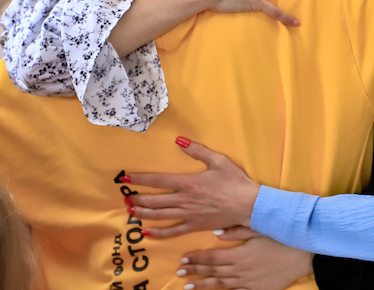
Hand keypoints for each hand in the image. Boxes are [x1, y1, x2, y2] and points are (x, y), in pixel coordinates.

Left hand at [128, 140, 259, 237]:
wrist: (248, 204)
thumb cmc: (235, 181)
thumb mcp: (218, 160)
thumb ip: (197, 150)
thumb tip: (179, 140)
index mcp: (188, 183)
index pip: (158, 181)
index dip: (140, 179)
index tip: (125, 179)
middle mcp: (184, 200)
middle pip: (155, 200)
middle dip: (138, 198)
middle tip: (125, 198)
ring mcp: (188, 215)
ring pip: (160, 215)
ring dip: (143, 213)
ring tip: (131, 211)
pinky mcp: (195, 226)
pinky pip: (173, 232)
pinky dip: (158, 233)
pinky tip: (147, 233)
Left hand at [179, 227, 312, 289]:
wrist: (304, 257)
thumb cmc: (282, 239)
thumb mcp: (260, 230)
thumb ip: (237, 231)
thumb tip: (216, 232)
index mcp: (239, 255)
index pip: (211, 258)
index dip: (196, 259)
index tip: (184, 258)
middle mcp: (240, 271)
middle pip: (212, 272)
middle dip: (195, 271)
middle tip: (180, 270)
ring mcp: (247, 283)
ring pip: (220, 285)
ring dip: (203, 285)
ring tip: (188, 285)